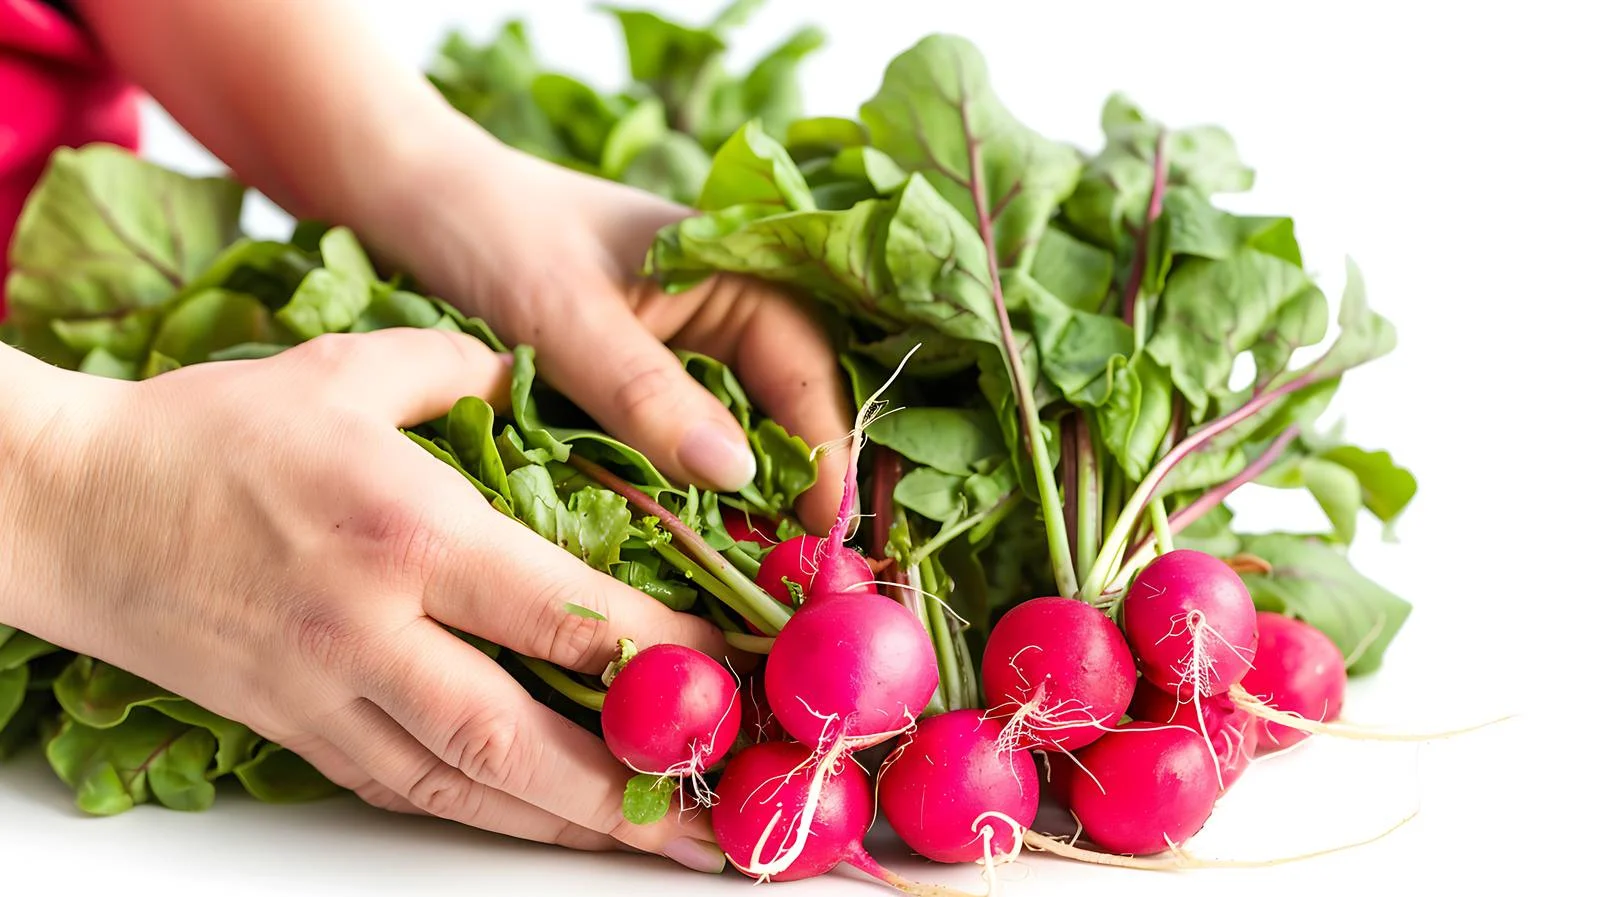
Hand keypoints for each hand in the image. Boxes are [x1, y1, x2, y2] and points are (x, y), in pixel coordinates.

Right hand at [1, 330, 731, 871]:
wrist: (70, 511)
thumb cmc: (209, 434)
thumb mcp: (346, 368)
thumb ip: (457, 369)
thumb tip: (529, 378)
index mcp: (406, 531)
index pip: (560, 612)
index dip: (661, 655)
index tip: (735, 677)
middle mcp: (375, 629)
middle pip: (520, 737)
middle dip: (631, 788)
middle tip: (719, 817)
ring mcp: (333, 694)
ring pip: (468, 788)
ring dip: (571, 826)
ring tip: (659, 846)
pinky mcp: (300, 731)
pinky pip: (410, 789)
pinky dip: (489, 815)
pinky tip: (548, 826)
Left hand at [364, 145, 855, 532]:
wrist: (417, 200)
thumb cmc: (492, 236)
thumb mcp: (567, 321)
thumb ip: (646, 394)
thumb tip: (738, 475)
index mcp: (737, 268)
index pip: (808, 369)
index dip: (827, 452)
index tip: (825, 532)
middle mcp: (727, 305)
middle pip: (789, 406)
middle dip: (795, 484)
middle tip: (793, 571)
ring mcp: (689, 342)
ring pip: (743, 428)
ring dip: (746, 493)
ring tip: (751, 568)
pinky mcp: (646, 374)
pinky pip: (691, 434)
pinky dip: (692, 482)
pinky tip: (690, 534)